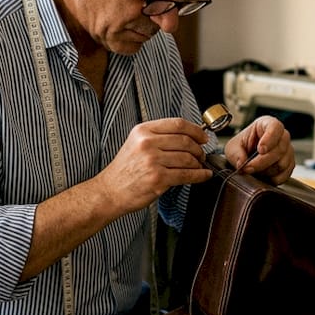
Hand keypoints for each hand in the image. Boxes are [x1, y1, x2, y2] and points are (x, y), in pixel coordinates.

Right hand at [97, 118, 212, 212]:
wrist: (110, 191)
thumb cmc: (125, 169)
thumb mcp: (136, 143)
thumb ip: (158, 136)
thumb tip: (189, 136)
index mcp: (143, 130)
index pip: (177, 124)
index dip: (196, 130)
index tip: (203, 137)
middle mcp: (147, 143)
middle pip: (185, 141)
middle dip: (199, 149)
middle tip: (202, 154)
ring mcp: (152, 161)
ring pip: (188, 158)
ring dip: (199, 163)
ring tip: (199, 166)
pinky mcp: (158, 179)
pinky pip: (186, 175)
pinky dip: (200, 175)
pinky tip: (204, 175)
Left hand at [225, 116, 293, 184]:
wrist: (246, 157)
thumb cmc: (242, 147)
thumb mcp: (232, 148)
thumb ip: (236, 154)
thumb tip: (241, 163)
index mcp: (266, 124)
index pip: (275, 127)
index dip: (269, 138)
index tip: (260, 150)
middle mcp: (281, 135)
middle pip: (280, 148)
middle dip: (263, 161)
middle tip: (249, 168)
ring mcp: (287, 150)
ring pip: (283, 163)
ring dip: (267, 170)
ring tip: (255, 170)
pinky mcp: (289, 164)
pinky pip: (286, 173)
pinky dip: (273, 178)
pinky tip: (264, 176)